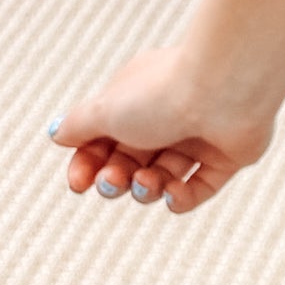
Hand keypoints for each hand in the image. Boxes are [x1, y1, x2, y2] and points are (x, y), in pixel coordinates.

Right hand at [48, 41, 278, 215]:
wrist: (227, 87)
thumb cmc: (162, 94)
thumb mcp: (105, 109)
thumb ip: (79, 125)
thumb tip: (58, 134)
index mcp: (138, 97)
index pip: (104, 139)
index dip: (87, 165)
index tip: (79, 183)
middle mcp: (169, 114)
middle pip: (130, 162)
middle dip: (116, 180)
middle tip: (114, 182)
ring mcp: (199, 135)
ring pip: (161, 178)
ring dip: (146, 189)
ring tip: (148, 181)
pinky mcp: (227, 155)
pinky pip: (197, 188)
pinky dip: (181, 198)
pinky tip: (173, 192)